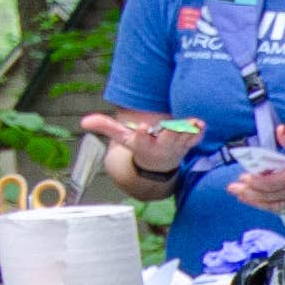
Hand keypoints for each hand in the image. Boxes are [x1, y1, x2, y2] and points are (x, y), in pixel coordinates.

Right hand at [79, 111, 197, 181]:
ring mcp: (176, 146)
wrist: (158, 163)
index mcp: (143, 145)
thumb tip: (83, 121)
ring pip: (183, 140)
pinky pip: (195, 140)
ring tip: (192, 124)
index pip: (142, 141)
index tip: (143, 127)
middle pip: (166, 140)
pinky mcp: (187, 144)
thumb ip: (105, 127)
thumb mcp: (122, 138)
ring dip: (187, 132)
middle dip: (170, 133)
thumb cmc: (139, 145)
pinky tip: (200, 124)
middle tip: (172, 126)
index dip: (143, 135)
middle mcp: (161, 147)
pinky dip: (199, 133)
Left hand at [231, 121, 284, 212]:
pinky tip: (258, 204)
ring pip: (271, 205)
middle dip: (248, 192)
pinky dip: (267, 207)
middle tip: (232, 188)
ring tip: (240, 196)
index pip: (270, 182)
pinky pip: (281, 211)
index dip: (254, 181)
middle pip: (267, 195)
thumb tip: (279, 130)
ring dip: (254, 201)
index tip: (243, 176)